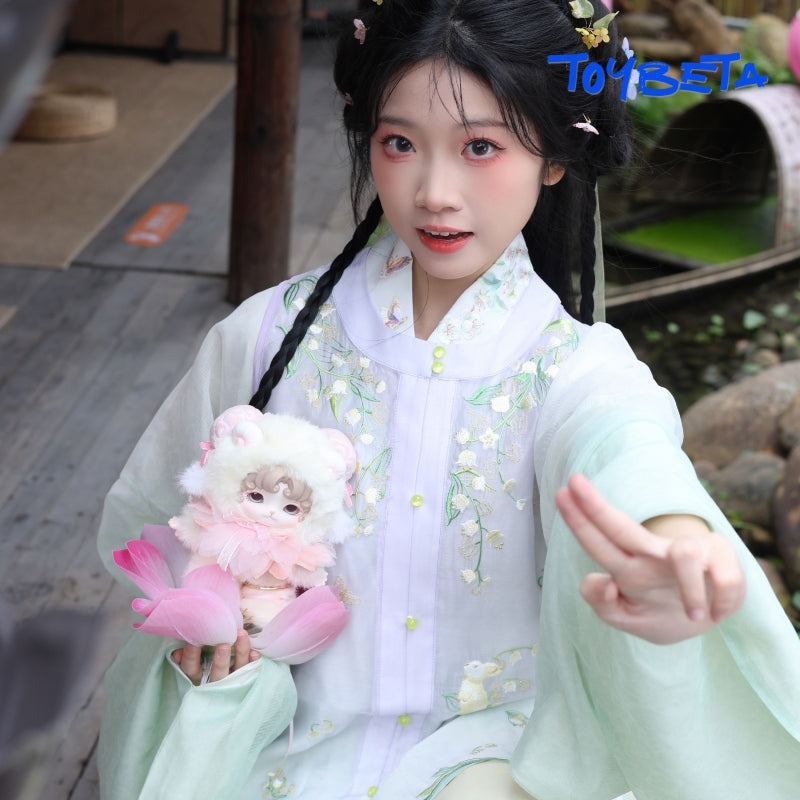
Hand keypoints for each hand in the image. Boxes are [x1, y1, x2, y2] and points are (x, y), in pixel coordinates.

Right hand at [172, 628, 259, 684]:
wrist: (225, 703)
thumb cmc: (204, 668)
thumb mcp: (193, 665)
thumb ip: (186, 658)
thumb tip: (177, 652)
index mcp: (199, 679)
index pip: (192, 670)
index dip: (191, 657)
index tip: (193, 641)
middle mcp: (216, 684)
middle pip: (218, 675)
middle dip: (220, 661)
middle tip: (223, 644)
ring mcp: (233, 683)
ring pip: (238, 671)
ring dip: (240, 653)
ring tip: (241, 635)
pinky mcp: (247, 680)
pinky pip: (252, 672)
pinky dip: (253, 662)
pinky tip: (255, 652)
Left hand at [555, 473, 745, 644]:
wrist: (706, 619)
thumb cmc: (660, 610)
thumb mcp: (627, 618)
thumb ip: (604, 606)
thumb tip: (605, 583)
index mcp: (628, 565)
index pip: (598, 540)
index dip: (579, 519)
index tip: (561, 491)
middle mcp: (653, 554)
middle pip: (622, 527)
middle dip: (596, 505)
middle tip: (573, 480)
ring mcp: (690, 554)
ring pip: (685, 555)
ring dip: (691, 591)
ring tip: (693, 616)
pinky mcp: (724, 562)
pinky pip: (725, 580)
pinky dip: (721, 603)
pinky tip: (718, 614)